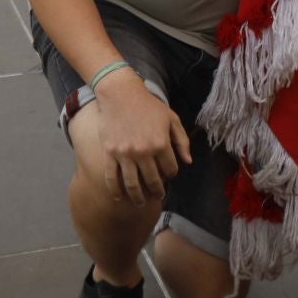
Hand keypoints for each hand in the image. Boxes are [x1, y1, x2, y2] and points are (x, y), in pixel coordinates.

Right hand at [90, 73, 191, 205]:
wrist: (120, 95)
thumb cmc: (148, 106)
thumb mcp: (171, 119)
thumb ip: (181, 140)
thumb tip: (188, 162)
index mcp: (161, 143)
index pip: (170, 169)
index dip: (172, 174)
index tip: (169, 174)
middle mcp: (143, 152)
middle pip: (153, 181)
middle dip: (157, 192)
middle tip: (157, 196)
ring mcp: (125, 154)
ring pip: (132, 184)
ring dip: (138, 198)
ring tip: (141, 203)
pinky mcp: (109, 154)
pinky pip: (112, 178)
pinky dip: (116, 191)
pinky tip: (119, 198)